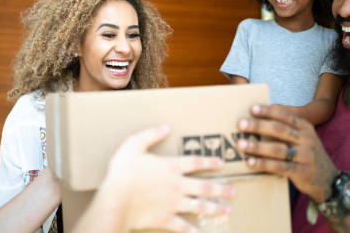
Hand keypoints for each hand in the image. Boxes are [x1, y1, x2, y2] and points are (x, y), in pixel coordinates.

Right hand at [98, 125, 235, 232]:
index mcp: (170, 167)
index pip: (195, 162)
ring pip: (199, 206)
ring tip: (226, 209)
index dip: (209, 162)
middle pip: (204, 186)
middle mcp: (177, 185)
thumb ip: (151, 135)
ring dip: (215, 208)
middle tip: (233, 191)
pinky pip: (183, 227)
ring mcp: (173, 204)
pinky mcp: (165, 219)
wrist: (116, 199)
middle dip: (221, 189)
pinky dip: (194, 232)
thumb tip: (166, 127)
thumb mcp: (133, 145)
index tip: (221, 164)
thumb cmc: (123, 171)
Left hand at [236, 104, 336, 202]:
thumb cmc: (306, 153)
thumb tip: (260, 112)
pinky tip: (250, 162)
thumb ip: (285, 126)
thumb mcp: (302, 137)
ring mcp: (305, 156)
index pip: (285, 116)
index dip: (268, 111)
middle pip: (279, 130)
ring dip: (257, 146)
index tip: (251, 108)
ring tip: (241, 144)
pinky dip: (264, 164)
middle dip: (258, 126)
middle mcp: (306, 139)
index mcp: (305, 127)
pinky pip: (280, 167)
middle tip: (240, 124)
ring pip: (278, 149)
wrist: (328, 179)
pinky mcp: (302, 172)